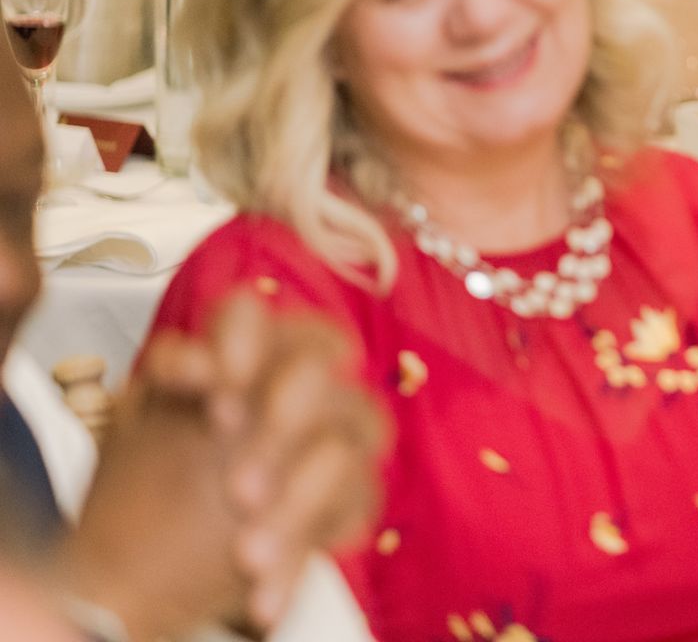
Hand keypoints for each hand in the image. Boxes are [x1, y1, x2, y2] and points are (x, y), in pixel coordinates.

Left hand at [66, 293, 386, 640]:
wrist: (136, 573)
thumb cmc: (143, 489)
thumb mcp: (139, 426)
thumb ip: (169, 379)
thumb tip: (189, 356)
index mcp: (235, 357)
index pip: (254, 313)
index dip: (246, 339)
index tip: (219, 385)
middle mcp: (292, 389)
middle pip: (322, 366)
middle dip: (285, 417)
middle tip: (240, 477)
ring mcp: (326, 443)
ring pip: (346, 447)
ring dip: (299, 501)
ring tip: (246, 552)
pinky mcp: (344, 500)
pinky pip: (352, 513)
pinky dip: (300, 556)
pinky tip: (260, 593)